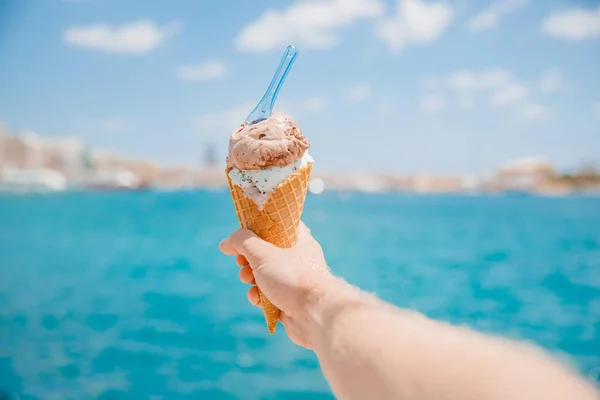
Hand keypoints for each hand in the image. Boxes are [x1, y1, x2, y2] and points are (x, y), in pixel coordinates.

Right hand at [219, 222, 331, 347]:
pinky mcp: (289, 301)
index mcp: (299, 240)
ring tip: (248, 280)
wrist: (315, 316)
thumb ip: (242, 242)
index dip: (258, 227)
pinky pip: (268, 294)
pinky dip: (259, 296)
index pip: (278, 224)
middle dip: (248, 258)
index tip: (243, 234)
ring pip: (265, 274)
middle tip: (241, 262)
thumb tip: (226, 243)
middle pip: (266, 251)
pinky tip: (257, 299)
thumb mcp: (263, 254)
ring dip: (251, 278)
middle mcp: (299, 258)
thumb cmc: (292, 278)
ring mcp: (294, 281)